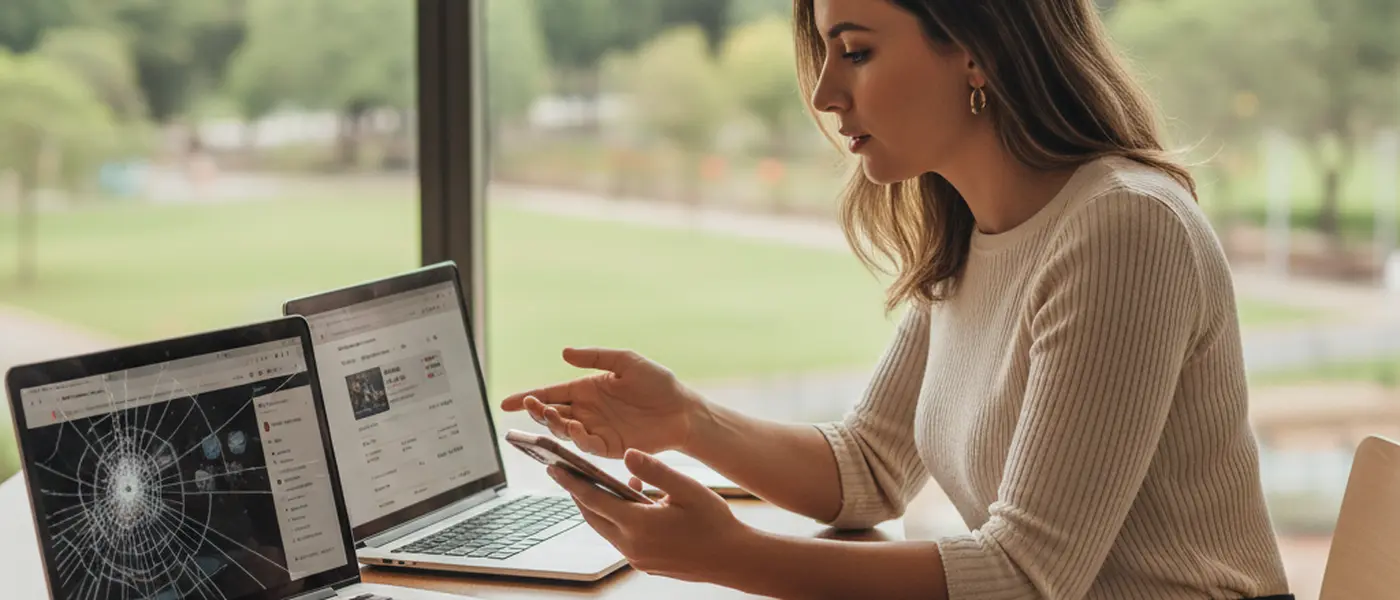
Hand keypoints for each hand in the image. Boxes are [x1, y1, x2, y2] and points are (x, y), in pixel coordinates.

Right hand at [500, 347, 703, 457]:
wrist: (682, 410)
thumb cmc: (658, 383)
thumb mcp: (626, 361)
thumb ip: (596, 357)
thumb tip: (564, 353)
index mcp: (587, 389)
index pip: (551, 393)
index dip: (528, 399)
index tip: (505, 403)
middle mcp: (587, 411)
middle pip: (552, 414)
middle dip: (537, 412)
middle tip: (533, 406)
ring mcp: (596, 430)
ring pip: (564, 431)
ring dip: (554, 425)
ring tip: (553, 414)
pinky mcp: (609, 447)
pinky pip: (586, 445)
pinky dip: (576, 439)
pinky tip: (574, 429)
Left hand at [548, 449, 750, 581]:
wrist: (733, 560)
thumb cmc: (714, 522)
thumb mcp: (687, 488)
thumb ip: (654, 470)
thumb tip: (627, 454)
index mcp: (638, 525)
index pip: (593, 500)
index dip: (571, 482)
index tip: (554, 466)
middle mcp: (631, 545)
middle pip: (593, 516)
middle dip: (578, 493)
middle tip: (566, 472)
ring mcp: (637, 558)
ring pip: (606, 528)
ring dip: (599, 506)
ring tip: (597, 483)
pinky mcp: (644, 563)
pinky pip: (621, 537)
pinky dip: (618, 518)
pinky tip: (632, 500)